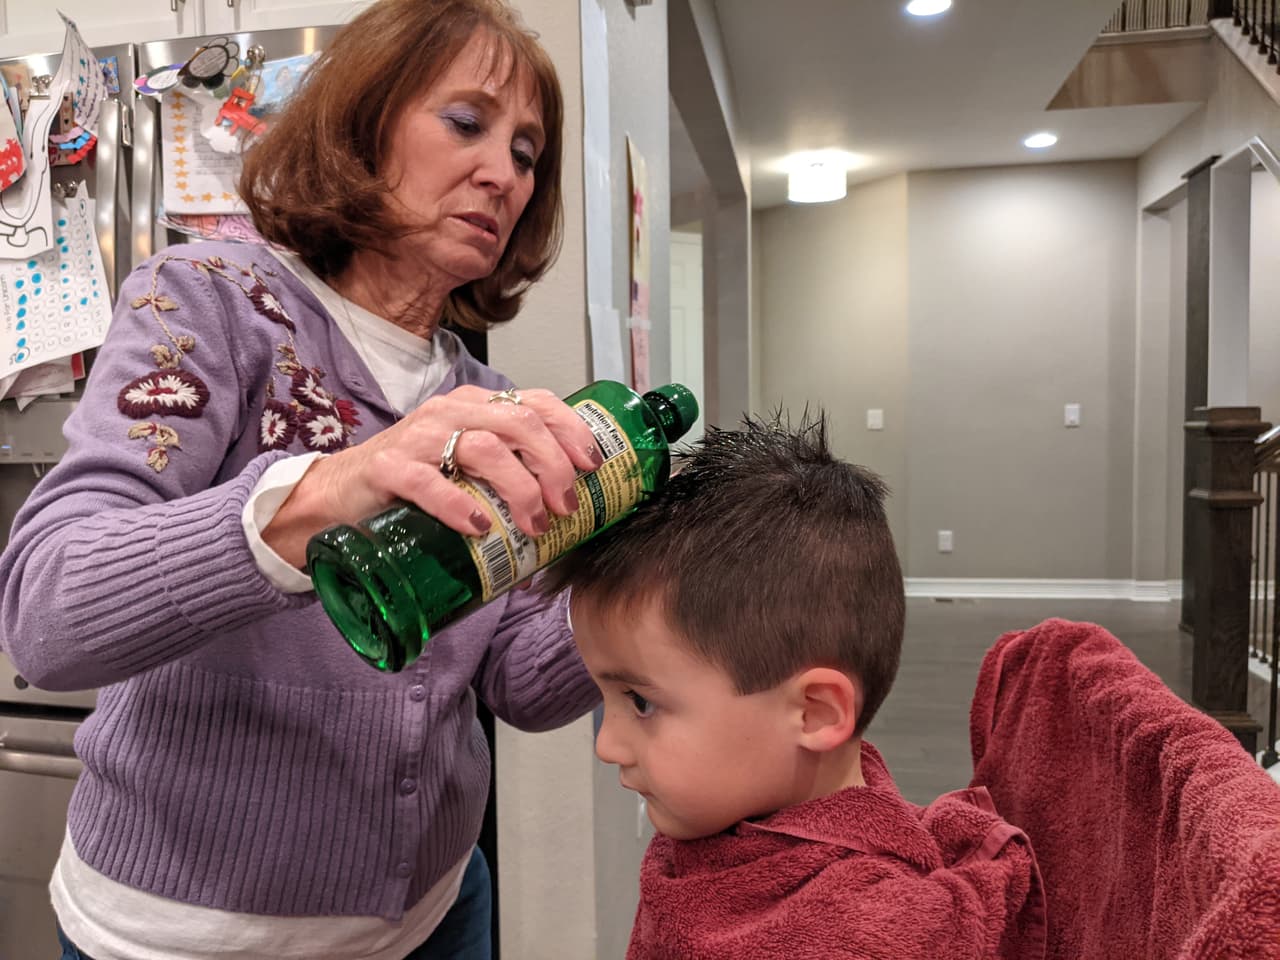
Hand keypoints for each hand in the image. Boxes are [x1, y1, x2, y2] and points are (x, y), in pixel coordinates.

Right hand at [264, 385, 602, 568]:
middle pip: (519, 423)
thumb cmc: (411, 482)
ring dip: (519, 488)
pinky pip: (428, 481)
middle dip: (553, 465)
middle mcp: (450, 412)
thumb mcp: (465, 467)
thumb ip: (508, 474)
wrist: (338, 493)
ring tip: (534, 524)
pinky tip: (479, 527)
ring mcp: (417, 437)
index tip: (592, 465)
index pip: (535, 402)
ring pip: (483, 448)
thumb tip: (563, 515)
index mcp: (474, 406)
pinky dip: (459, 505)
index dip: (570, 430)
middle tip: (566, 506)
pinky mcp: (387, 467)